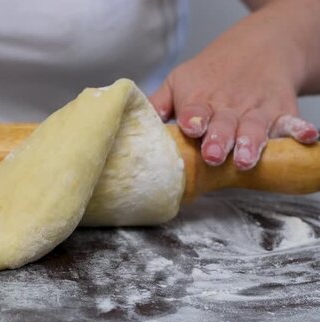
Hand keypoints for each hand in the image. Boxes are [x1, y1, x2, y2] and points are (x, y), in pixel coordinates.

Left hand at [150, 2, 318, 170]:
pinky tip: (306, 136)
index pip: (194, 110)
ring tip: (246, 159)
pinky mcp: (281, 112)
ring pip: (254, 127)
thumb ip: (159, 104)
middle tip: (214, 154)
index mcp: (199, 100)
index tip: (190, 126)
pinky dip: (299, 129)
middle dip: (218, 139)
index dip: (191, 118)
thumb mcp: (180, 80)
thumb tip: (134, 124)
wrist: (259, 47)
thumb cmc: (210, 73)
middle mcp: (228, 106)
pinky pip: (291, 121)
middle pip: (223, 124)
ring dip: (251, 142)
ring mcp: (256, 110)